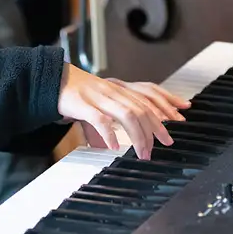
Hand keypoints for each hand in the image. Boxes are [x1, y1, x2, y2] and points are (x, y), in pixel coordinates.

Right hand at [57, 64, 191, 159]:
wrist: (52, 80)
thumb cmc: (78, 94)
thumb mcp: (101, 102)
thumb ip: (113, 117)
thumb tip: (115, 142)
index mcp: (119, 89)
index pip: (149, 96)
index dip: (167, 107)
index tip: (180, 119)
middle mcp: (113, 90)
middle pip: (142, 108)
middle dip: (156, 128)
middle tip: (164, 145)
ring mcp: (98, 97)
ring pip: (127, 114)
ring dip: (138, 135)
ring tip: (143, 153)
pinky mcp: (82, 104)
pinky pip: (99, 119)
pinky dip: (109, 133)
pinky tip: (114, 146)